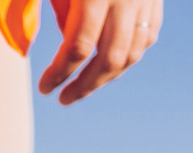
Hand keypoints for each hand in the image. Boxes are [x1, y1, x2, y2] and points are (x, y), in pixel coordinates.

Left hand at [38, 0, 160, 105]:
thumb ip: (62, 13)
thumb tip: (68, 51)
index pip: (78, 47)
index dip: (60, 73)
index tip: (44, 88)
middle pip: (109, 58)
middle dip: (85, 85)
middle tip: (64, 99)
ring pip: (132, 53)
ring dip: (107, 77)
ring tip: (84, 86)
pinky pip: (148, 37)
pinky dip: (128, 56)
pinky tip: (108, 65)